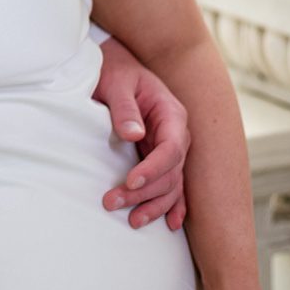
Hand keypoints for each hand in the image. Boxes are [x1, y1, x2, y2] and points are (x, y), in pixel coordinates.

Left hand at [93, 37, 189, 228]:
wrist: (116, 65)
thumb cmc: (115, 72)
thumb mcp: (116, 84)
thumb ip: (125, 109)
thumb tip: (134, 135)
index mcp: (172, 114)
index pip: (171, 149)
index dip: (153, 169)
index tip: (130, 181)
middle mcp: (177, 134)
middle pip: (170, 172)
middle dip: (144, 191)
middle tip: (112, 203)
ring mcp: (171, 146)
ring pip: (172, 183)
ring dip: (153, 204)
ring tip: (131, 221)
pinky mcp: (160, 155)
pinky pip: (173, 184)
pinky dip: (172, 204)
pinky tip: (169, 224)